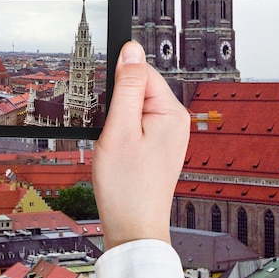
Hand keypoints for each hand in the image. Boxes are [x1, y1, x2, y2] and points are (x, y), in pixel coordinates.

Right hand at [93, 41, 189, 249]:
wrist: (133, 227)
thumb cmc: (127, 186)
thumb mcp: (120, 129)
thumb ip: (127, 86)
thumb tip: (132, 50)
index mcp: (171, 112)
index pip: (142, 72)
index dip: (117, 82)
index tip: (103, 101)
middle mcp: (175, 121)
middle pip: (138, 89)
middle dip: (116, 103)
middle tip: (109, 131)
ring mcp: (167, 135)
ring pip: (134, 107)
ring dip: (117, 120)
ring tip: (114, 146)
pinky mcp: (157, 146)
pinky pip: (136, 124)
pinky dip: (121, 132)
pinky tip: (117, 151)